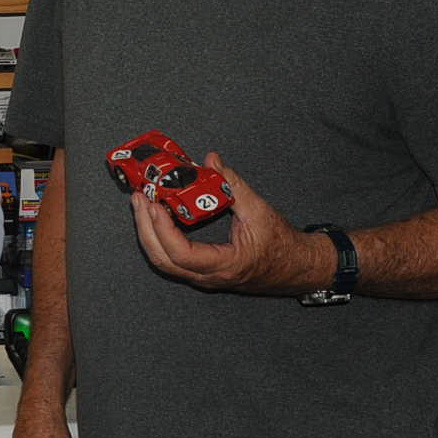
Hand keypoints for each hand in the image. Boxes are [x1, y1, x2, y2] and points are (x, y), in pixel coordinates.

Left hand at [129, 152, 327, 295]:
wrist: (298, 268)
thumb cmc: (283, 245)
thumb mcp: (259, 211)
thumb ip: (233, 185)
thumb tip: (211, 160)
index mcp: (226, 264)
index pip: (182, 255)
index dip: (163, 229)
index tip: (154, 205)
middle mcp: (209, 276)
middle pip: (163, 260)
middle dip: (145, 229)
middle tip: (139, 199)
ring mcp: (204, 277)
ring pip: (164, 262)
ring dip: (149, 233)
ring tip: (142, 204)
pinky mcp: (202, 271)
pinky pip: (173, 259)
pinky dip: (160, 237)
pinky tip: (156, 216)